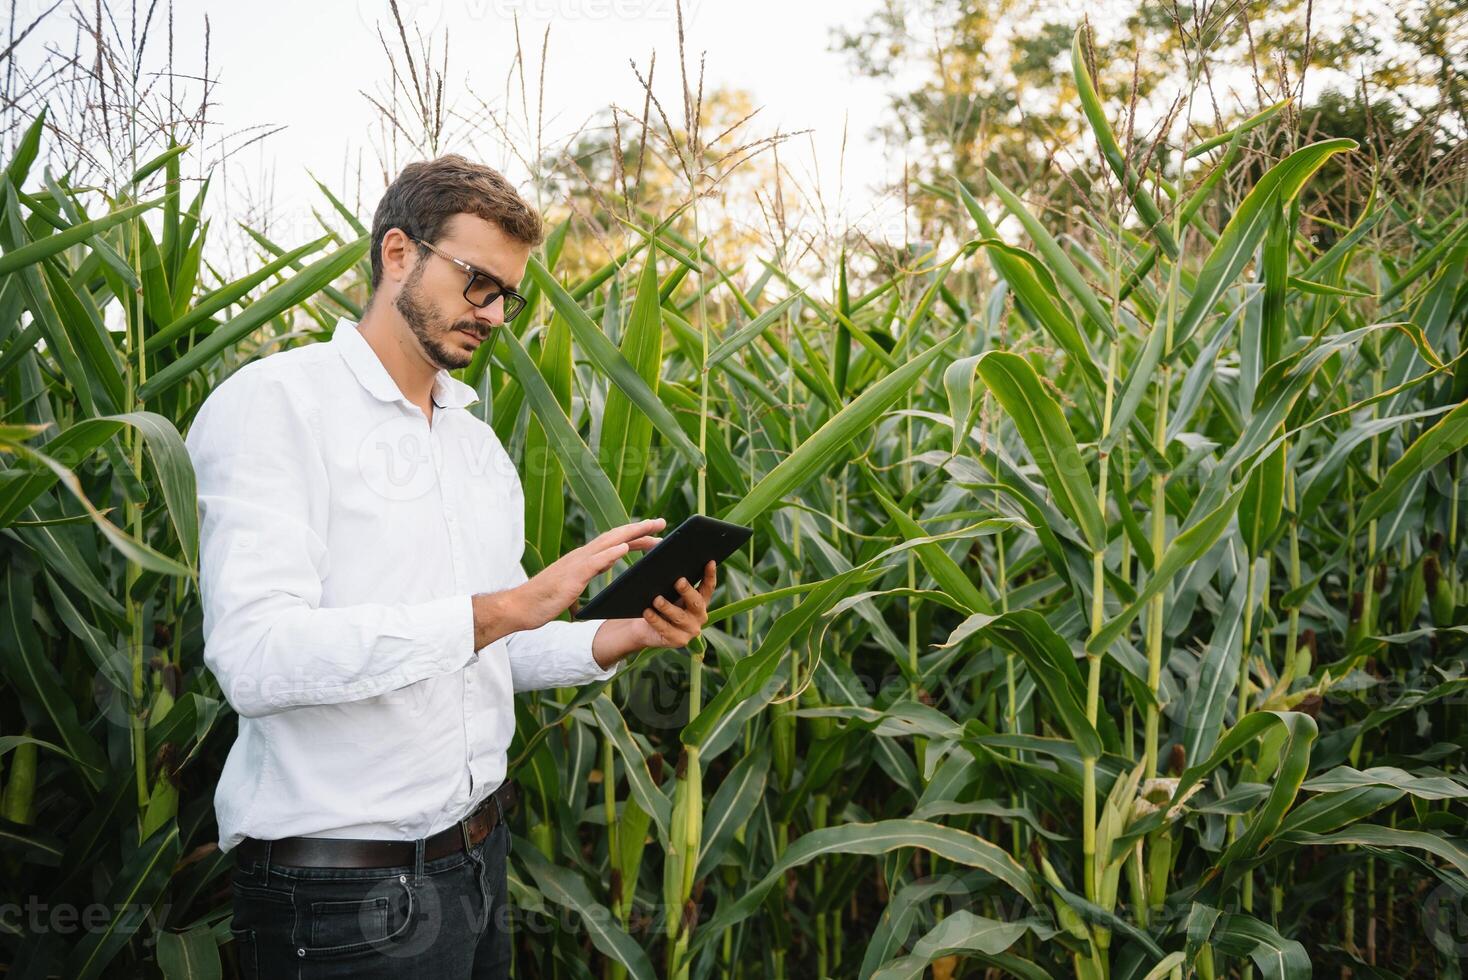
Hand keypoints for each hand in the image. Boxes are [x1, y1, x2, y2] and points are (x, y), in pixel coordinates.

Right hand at [510, 518, 665, 631]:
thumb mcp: (569, 593)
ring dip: (631, 534)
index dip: (634, 537)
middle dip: (640, 528)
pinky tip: (625, 547)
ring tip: (651, 528)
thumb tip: (588, 601)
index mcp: (583, 560)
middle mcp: (581, 556)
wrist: (521, 607)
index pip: (613, 543)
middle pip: (616, 537)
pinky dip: (610, 553)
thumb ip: (579, 589)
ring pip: (608, 543)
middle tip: (663, 522)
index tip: (654, 534)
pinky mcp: (571, 576)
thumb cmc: (543, 602)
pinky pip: (594, 562)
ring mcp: (576, 564)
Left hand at [620, 559, 716, 650]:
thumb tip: (659, 546)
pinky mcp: (678, 641)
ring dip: (668, 607)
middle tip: (678, 581)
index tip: (709, 561)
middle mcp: (700, 616)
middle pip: (696, 602)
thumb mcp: (665, 587)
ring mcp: (690, 630)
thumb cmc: (658, 601)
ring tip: (656, 599)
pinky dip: (655, 620)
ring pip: (680, 617)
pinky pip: (666, 630)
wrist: (645, 627)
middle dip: (687, 591)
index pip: (708, 586)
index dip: (710, 574)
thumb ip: (668, 572)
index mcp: (700, 600)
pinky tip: (647, 611)